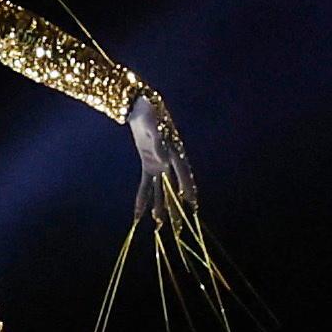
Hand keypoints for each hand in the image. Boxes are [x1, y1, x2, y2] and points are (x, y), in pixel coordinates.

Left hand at [129, 89, 197, 223]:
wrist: (140, 106)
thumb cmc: (150, 112)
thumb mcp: (152, 126)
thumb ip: (158, 144)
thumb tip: (164, 161)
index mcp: (175, 151)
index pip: (183, 172)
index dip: (188, 187)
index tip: (192, 203)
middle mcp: (170, 160)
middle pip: (174, 186)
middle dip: (176, 205)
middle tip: (179, 225)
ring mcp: (160, 164)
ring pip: (161, 189)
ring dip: (160, 206)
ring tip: (159, 224)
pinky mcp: (148, 164)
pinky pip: (145, 184)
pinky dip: (143, 197)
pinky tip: (140, 212)